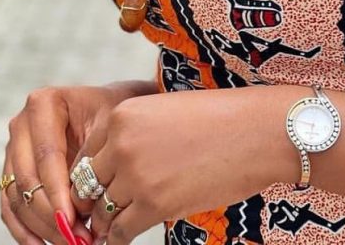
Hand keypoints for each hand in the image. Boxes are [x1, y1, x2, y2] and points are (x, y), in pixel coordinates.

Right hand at [1, 81, 154, 244]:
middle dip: (51, 215)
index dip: (57, 191)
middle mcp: (21, 125)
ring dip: (42, 227)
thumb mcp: (110, 123)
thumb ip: (93, 158)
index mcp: (43, 103)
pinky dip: (25, 231)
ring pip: (17, 198)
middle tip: (76, 239)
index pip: (47, 156)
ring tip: (71, 243)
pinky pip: (10, 207)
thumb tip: (80, 204)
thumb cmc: (114, 111)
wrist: (111, 107)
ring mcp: (13, 149)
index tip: (71, 220)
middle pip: (27, 180)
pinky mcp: (12, 173)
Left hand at [77, 86, 301, 244]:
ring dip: (108, 221)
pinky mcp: (154, 204)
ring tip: (114, 228)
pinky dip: (120, 238)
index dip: (94, 174)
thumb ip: (136, 134)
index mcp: (123, 114)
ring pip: (103, 210)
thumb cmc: (219, 119)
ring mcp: (136, 176)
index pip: (86, 153)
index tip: (100, 187)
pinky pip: (121, 231)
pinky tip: (128, 237)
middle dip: (95, 200)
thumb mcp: (166, 112)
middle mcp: (122, 144)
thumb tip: (115, 168)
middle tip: (101, 213)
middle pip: (88, 183)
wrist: (257, 132)